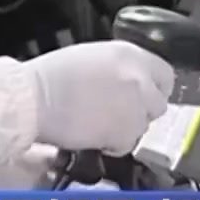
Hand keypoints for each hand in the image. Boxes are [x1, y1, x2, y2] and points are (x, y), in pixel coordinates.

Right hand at [24, 41, 175, 154]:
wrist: (33, 99)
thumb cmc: (51, 77)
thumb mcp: (94, 58)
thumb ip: (120, 70)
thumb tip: (129, 84)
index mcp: (131, 55)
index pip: (165, 75)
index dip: (154, 89)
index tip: (144, 98)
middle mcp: (139, 79)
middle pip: (158, 104)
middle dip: (141, 111)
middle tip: (118, 114)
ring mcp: (135, 107)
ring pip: (144, 126)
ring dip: (127, 128)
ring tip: (99, 123)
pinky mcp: (124, 133)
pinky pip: (128, 144)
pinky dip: (114, 144)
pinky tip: (94, 134)